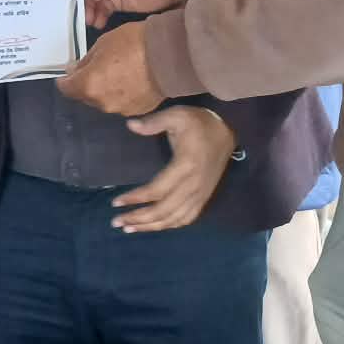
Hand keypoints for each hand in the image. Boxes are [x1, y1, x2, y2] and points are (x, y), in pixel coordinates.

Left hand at [57, 22, 162, 116]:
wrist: (170, 55)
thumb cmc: (134, 43)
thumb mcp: (103, 43)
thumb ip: (86, 62)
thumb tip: (74, 71)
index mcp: (89, 85)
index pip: (66, 89)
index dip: (65, 80)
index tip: (68, 73)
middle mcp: (102, 103)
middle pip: (85, 96)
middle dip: (86, 84)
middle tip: (96, 68)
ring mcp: (121, 110)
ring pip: (104, 101)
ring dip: (104, 90)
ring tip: (117, 73)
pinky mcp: (137, 111)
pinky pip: (122, 103)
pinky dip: (121, 94)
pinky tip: (130, 81)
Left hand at [111, 108, 235, 231]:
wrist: (228, 130)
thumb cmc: (199, 123)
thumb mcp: (177, 115)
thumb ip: (154, 122)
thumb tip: (130, 125)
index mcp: (185, 166)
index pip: (156, 190)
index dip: (135, 198)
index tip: (115, 202)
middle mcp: (193, 185)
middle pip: (163, 210)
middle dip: (138, 218)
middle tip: (116, 222)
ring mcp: (200, 194)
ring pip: (173, 219)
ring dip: (150, 226)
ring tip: (129, 228)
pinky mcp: (204, 197)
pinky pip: (186, 218)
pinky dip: (169, 225)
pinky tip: (154, 227)